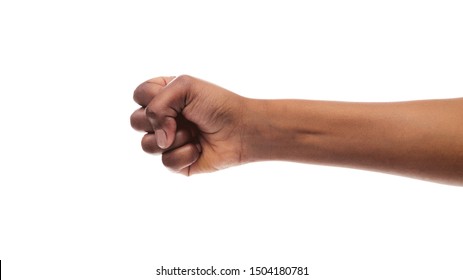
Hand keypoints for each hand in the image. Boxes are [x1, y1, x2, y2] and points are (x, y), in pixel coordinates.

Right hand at [130, 75, 248, 174]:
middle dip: (158, 120)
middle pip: (135, 121)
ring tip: (193, 133)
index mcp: (164, 96)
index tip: (176, 97)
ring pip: (146, 145)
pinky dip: (185, 154)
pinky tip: (199, 149)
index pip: (139, 95)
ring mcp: (168, 141)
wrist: (241, 129)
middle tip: (183, 117)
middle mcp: (163, 119)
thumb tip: (159, 140)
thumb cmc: (216, 105)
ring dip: (174, 138)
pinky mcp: (176, 162)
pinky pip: (165, 162)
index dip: (152, 98)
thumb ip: (157, 105)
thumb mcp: (184, 87)